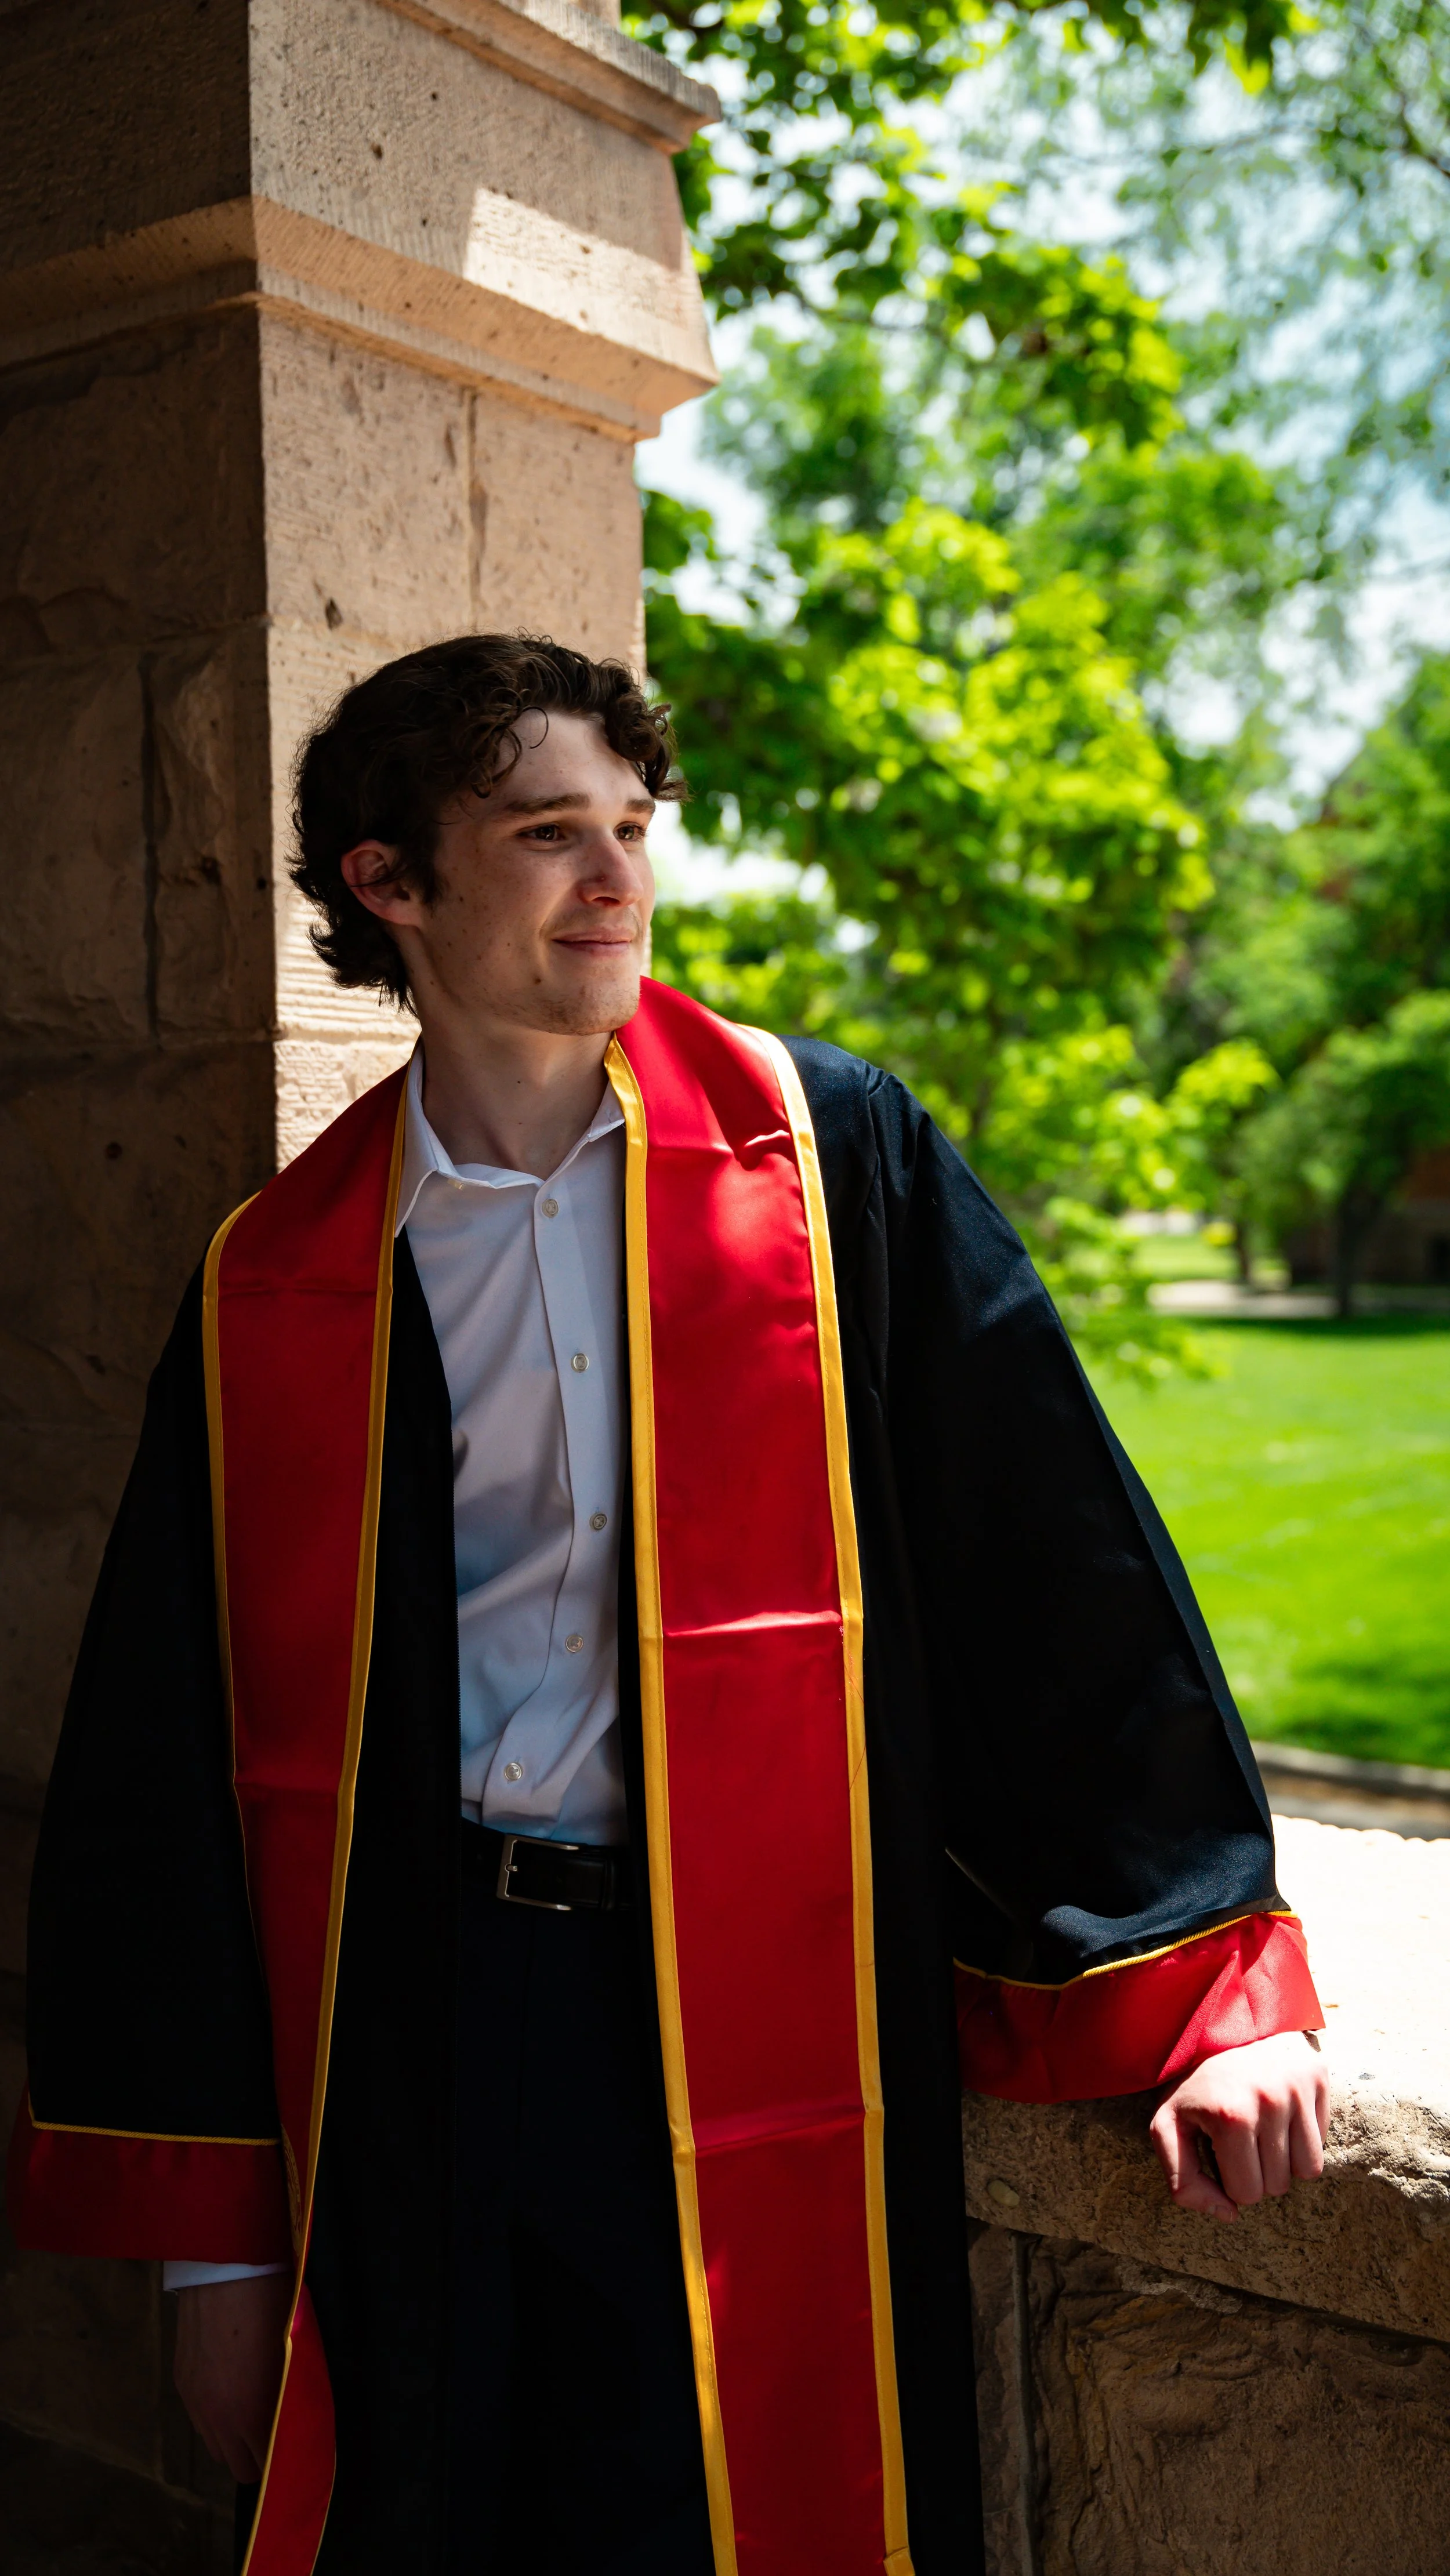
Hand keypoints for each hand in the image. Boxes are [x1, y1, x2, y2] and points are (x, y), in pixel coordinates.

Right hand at [173, 2274, 292, 2480]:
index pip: (269, 2465)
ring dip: (236, 2441)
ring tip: (254, 2413)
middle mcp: (219, 2419)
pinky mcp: (182, 2384)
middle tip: (278, 2435)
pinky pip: (200, 2421)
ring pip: (216, 2448)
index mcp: (253, 2415)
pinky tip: (230, 2392)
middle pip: (241, 2469)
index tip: (297, 2450)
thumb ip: (291, 2397)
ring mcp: (196, 2403)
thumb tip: (298, 2418)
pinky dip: (216, 2418)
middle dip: (261, 2458)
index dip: (284, 2460)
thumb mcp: (293, 2355)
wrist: (225, 2268)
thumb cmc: (273, 2306)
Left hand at [1149, 2030, 1329, 2222]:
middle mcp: (1270, 2101)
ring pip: (1308, 2170)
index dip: (1232, 2180)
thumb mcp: (1169, 2127)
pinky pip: (1322, 2141)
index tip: (1222, 2151)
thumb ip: (1183, 2181)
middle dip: (1258, 2171)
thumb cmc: (1195, 2086)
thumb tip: (1228, 2216)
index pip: (1247, 2194)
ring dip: (1285, 2160)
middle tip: (1242, 2137)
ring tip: (1263, 2129)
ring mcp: (1298, 2088)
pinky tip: (1281, 2113)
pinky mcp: (1317, 2077)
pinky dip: (1303, 2137)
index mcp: (1230, 2117)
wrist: (1221, 2025)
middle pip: (1278, 2186)